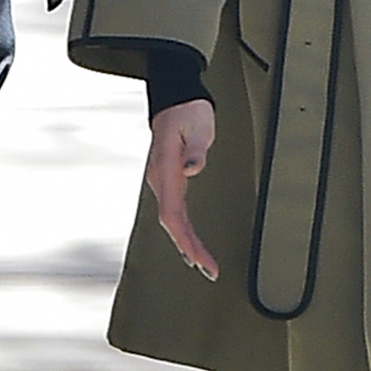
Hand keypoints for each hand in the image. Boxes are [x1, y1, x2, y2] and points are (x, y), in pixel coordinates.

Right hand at [146, 100, 218, 279]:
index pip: (172, 212)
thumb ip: (195, 148)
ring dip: (187, 243)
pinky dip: (185, 231)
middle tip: (209, 270)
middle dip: (189, 249)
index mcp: (166, 168)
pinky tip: (193, 244)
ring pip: (173, 220)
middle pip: (172, 223)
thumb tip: (193, 168)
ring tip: (204, 264)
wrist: (176, 100)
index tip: (198, 257)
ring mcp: (163, 181)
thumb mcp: (197, 124)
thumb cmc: (187, 111)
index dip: (184, 238)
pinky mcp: (170, 181)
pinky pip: (175, 212)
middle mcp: (161, 178)